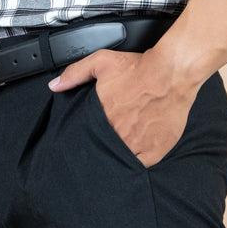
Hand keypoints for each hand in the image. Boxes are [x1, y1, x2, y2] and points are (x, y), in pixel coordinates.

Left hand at [48, 47, 198, 167]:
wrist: (171, 74)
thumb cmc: (139, 68)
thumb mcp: (102, 62)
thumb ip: (76, 73)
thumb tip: (55, 86)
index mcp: (101, 117)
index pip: (86, 136)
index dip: (86, 137)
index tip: (87, 138)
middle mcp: (116, 134)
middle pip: (101, 148)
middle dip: (100, 147)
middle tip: (106, 141)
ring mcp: (135, 145)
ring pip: (119, 159)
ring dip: (116, 156)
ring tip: (118, 150)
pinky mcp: (154, 152)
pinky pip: (139, 165)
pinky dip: (135, 162)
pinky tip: (134, 155)